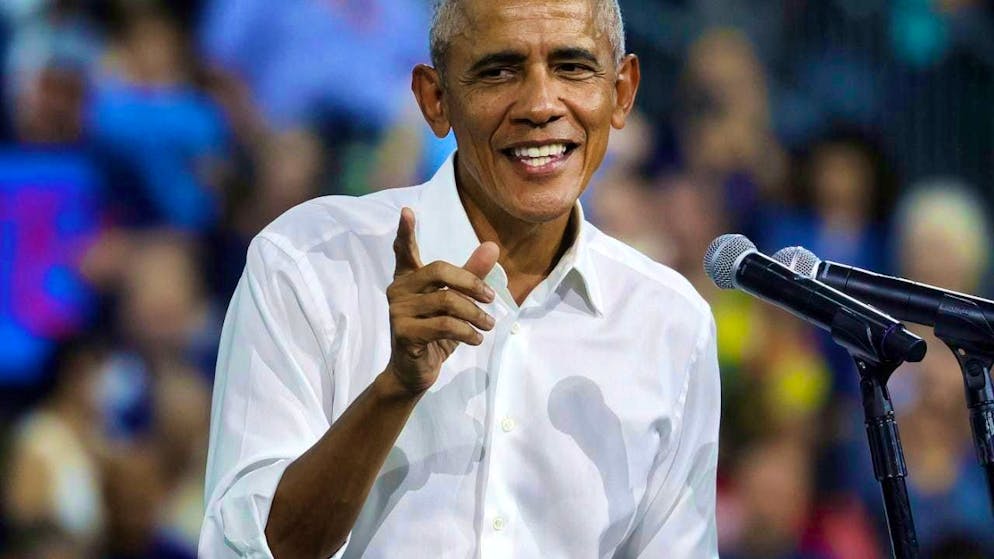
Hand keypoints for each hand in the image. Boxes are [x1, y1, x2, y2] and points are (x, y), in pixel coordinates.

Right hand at [385, 208, 498, 394]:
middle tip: (491, 298)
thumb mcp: (458, 302)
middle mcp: (398, 290)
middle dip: (471, 282)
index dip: (405, 232)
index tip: (407, 211)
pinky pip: (443, 325)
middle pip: (438, 270)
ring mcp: (398, 311)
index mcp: (408, 278)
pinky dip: (467, 331)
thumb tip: (492, 246)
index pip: (404, 250)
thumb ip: (472, 274)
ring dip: (475, 314)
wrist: (415, 372)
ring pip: (446, 301)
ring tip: (489, 324)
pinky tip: (476, 338)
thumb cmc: (436, 333)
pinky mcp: (403, 332)